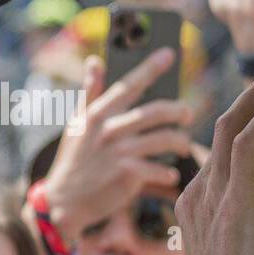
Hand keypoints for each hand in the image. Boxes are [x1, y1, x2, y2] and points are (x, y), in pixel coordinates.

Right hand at [41, 51, 195, 240]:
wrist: (65, 201)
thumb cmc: (75, 159)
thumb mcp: (77, 124)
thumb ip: (90, 93)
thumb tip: (95, 61)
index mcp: (97, 114)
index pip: (128, 85)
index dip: (150, 67)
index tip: (169, 53)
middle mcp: (108, 130)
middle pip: (155, 112)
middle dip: (178, 110)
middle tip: (188, 113)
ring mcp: (118, 152)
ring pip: (163, 139)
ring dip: (180, 141)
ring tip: (184, 145)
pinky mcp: (127, 175)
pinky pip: (159, 169)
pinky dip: (169, 172)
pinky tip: (171, 174)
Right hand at [179, 62, 253, 254]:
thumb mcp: (248, 251)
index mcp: (199, 206)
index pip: (222, 155)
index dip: (249, 127)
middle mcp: (200, 192)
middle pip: (223, 128)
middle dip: (253, 97)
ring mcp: (214, 192)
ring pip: (233, 124)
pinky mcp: (235, 196)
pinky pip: (247, 139)